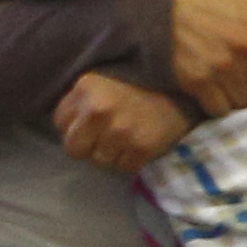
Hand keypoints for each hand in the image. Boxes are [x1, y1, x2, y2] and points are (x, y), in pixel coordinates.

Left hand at [54, 72, 191, 173]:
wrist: (186, 89)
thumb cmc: (142, 83)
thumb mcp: (104, 78)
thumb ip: (81, 98)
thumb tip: (63, 124)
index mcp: (86, 88)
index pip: (59, 122)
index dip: (74, 124)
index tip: (90, 121)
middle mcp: (99, 110)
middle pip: (73, 148)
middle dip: (87, 145)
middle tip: (105, 135)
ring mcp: (120, 131)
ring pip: (98, 162)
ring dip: (111, 154)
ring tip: (127, 136)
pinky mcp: (141, 148)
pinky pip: (123, 168)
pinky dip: (131, 160)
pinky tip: (140, 142)